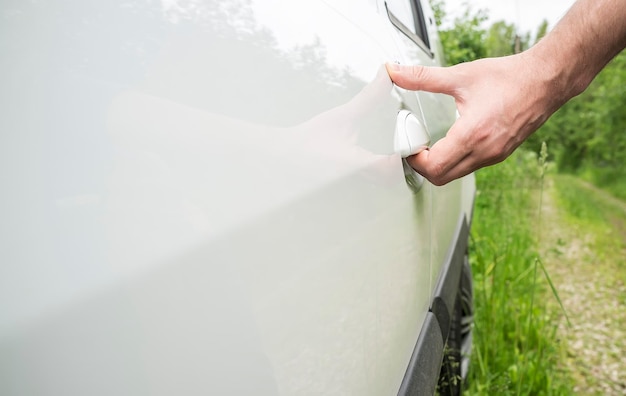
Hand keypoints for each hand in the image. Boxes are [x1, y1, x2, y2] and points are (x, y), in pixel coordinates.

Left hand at [386, 53, 559, 184]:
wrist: (547, 80)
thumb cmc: (508, 77)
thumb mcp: (461, 76)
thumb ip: (423, 77)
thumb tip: (395, 72)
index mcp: (473, 134)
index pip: (434, 166)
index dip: (415, 160)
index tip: (409, 146)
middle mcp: (485, 151)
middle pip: (441, 178)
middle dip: (423, 167)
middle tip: (415, 149)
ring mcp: (494, 156)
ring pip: (456, 175)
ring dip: (439, 166)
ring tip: (430, 146)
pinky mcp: (500, 154)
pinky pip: (470, 168)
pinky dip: (455, 162)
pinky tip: (450, 143)